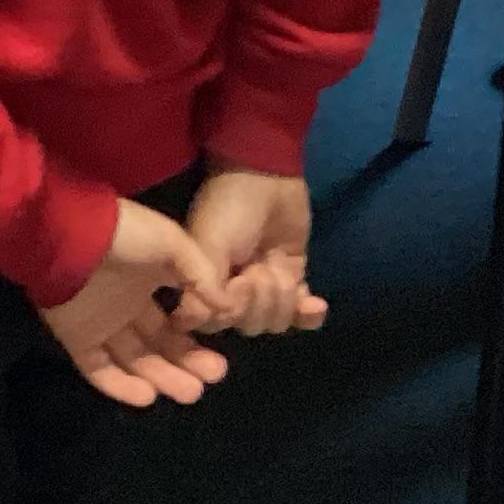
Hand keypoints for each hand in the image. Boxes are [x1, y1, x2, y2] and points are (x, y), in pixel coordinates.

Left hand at [38, 201, 233, 408]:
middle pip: (158, 344)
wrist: (66, 236)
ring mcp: (99, 322)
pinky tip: (149, 396)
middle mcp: (125, 303)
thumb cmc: (124, 236)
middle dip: (185, 364)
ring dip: (161, 378)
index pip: (176, 319)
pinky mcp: (76, 338)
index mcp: (149, 277)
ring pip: (134, 360)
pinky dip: (121, 385)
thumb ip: (202, 275)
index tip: (218, 357)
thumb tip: (227, 307)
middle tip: (209, 382)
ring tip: (190, 393)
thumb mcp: (174, 243)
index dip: (195, 340)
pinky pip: (99, 369)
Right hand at [184, 169, 327, 336]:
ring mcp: (265, 288)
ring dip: (282, 297)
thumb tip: (189, 326)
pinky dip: (309, 315)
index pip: (215, 323)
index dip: (231, 312)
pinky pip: (302, 316)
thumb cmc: (229, 209)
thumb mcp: (209, 246)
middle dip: (259, 300)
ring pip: (276, 322)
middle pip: (249, 325)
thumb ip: (203, 287)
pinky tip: (314, 303)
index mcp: (204, 285)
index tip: (239, 283)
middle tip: (259, 267)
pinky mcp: (292, 280)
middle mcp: (232, 292)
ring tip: (278, 266)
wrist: (267, 177)